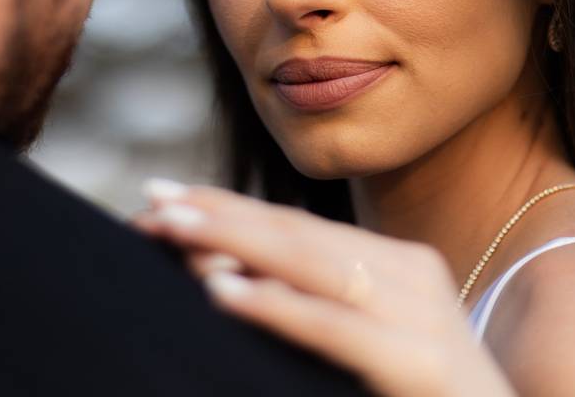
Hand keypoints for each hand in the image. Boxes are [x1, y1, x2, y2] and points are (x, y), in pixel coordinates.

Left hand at [134, 180, 515, 396]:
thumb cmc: (422, 395)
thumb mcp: (370, 337)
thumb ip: (316, 300)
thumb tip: (218, 271)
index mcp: (395, 264)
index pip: (296, 224)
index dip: (228, 206)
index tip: (166, 197)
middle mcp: (409, 274)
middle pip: (296, 234)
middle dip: (219, 214)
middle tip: (152, 201)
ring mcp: (420, 316)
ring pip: (312, 264)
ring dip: (233, 241)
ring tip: (171, 227)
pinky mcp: (419, 365)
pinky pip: (334, 327)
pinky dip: (276, 306)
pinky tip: (222, 291)